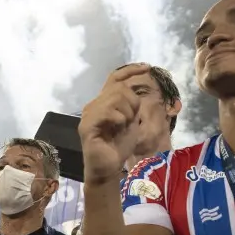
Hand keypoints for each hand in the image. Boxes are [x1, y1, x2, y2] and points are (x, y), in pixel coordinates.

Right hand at [78, 64, 150, 183]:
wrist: (108, 168)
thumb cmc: (118, 147)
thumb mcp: (130, 121)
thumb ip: (131, 105)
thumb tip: (134, 89)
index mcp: (103, 102)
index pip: (114, 78)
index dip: (130, 70)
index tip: (147, 66)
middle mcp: (93, 105)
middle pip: (119, 88)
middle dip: (132, 102)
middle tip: (132, 119)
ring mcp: (88, 115)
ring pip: (114, 97)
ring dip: (126, 112)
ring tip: (124, 125)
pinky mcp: (87, 126)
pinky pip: (107, 111)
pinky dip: (119, 118)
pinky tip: (118, 128)